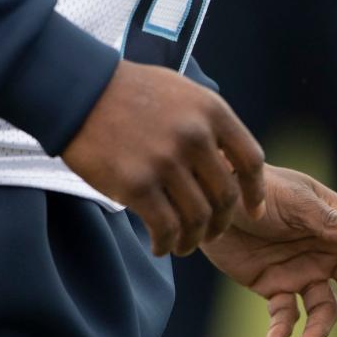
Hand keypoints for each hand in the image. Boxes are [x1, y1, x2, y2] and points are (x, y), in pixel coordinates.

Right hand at [61, 60, 265, 256]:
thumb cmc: (131, 91)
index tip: (253, 211)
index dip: (255, 192)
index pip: (251, 160)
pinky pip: (165, 228)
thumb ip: (209, 122)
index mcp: (211, 111)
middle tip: (211, 233)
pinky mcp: (137, 184)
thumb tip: (231, 160)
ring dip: (194, 240)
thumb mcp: (183, 92)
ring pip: (197, 219)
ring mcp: (166, 161)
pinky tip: (161, 246)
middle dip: (222, 223)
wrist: (81, 91)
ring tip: (184, 245)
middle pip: (225, 197)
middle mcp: (194, 136)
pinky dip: (167, 244)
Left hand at [202, 164, 336, 336]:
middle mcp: (328, 253)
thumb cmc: (260, 188)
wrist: (215, 196)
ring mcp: (303, 271)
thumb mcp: (295, 202)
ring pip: (325, 311)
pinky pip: (287, 315)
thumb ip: (330, 221)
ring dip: (319, 331)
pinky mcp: (276, 286)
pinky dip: (283, 330)